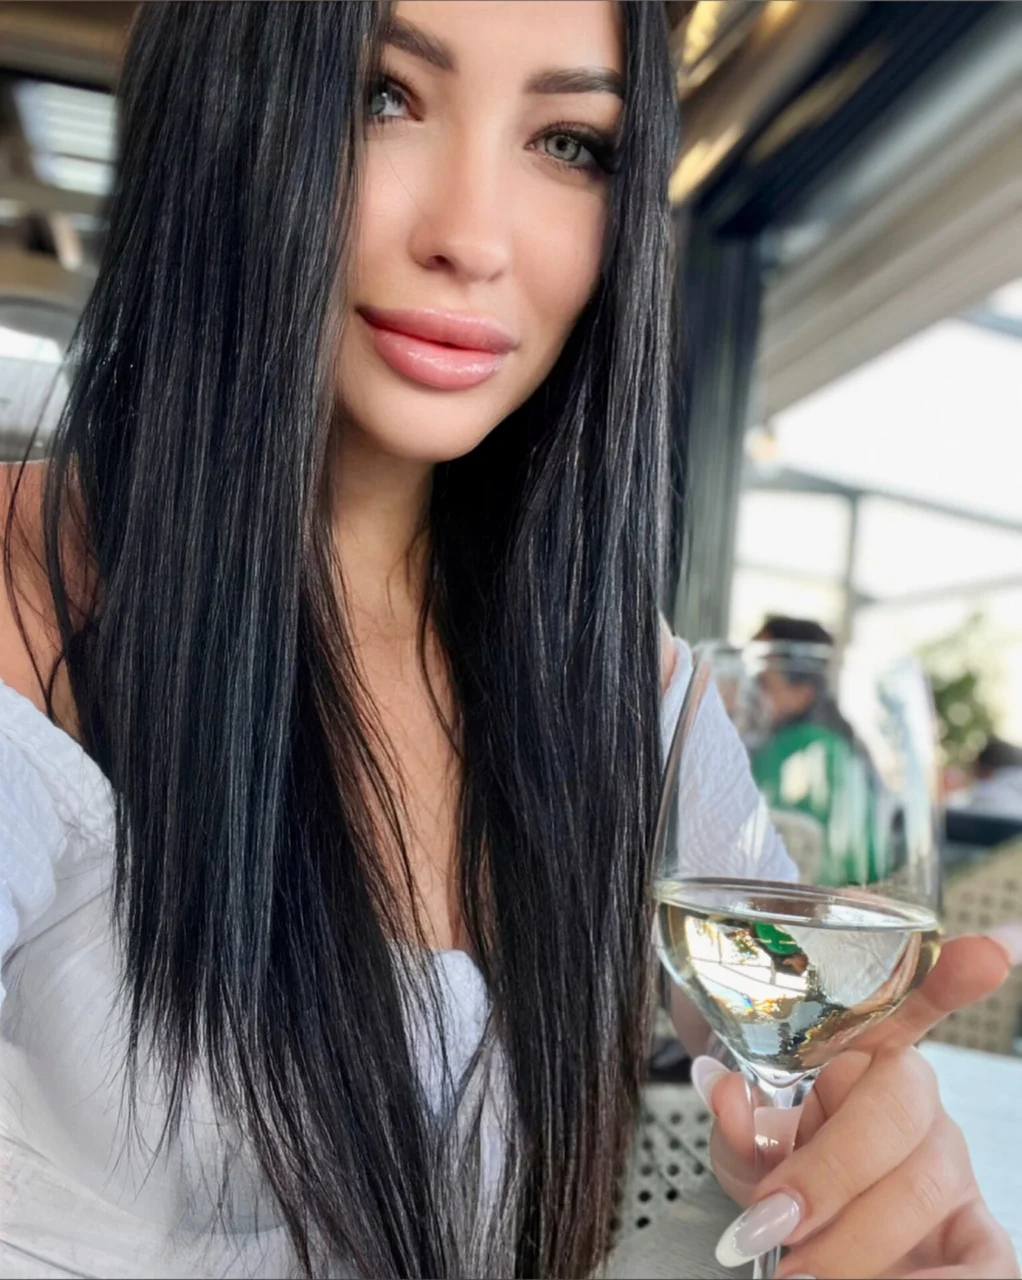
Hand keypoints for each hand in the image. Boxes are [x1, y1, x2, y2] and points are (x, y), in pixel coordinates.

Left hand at [693, 932, 1020, 1278]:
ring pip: (928, 1185)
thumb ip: (733, 1117)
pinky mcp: (976, 1235)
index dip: (949, 976)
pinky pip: (989, 1264)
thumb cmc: (779, 1165)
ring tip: (798, 1273)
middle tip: (773, 1219)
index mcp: (865, 1052)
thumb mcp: (744, 1139)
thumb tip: (721, 1093)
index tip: (988, 954)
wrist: (798, 1228)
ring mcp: (952, 1165)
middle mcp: (917, 1099)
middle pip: (898, 1110)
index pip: (909, 1001)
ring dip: (857, 1240)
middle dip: (831, 1172)